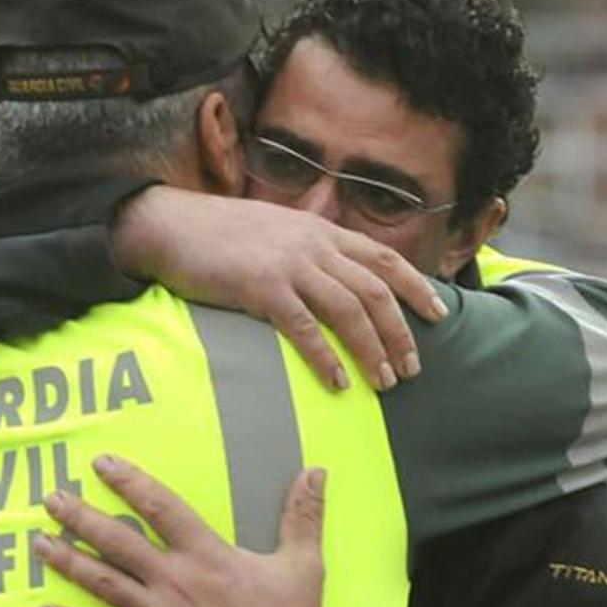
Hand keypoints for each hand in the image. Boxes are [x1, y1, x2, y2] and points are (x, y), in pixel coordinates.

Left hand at [34, 456, 328, 606]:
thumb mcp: (304, 565)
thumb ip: (303, 514)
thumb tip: (315, 471)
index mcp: (208, 555)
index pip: (161, 508)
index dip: (130, 482)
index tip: (102, 464)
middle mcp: (176, 581)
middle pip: (117, 542)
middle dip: (81, 517)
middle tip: (51, 498)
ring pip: (102, 583)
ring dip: (67, 561)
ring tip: (38, 542)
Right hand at [112, 185, 447, 390]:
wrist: (169, 225)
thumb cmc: (221, 235)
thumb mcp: (278, 232)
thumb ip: (311, 251)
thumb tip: (338, 280)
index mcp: (321, 232)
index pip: (383, 259)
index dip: (415, 287)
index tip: (437, 314)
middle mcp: (313, 245)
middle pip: (374, 290)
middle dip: (399, 331)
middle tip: (412, 368)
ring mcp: (288, 265)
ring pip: (348, 310)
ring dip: (372, 349)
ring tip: (385, 381)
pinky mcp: (260, 288)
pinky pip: (303, 328)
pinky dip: (325, 357)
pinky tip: (338, 381)